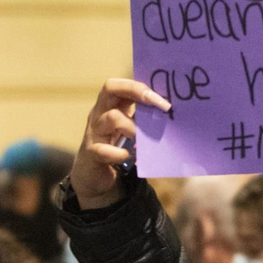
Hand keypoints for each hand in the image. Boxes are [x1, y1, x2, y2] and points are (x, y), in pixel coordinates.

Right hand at [69, 78, 170, 209]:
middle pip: (110, 88)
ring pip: (111, 118)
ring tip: (142, 140)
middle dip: (136, 91)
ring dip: (132, 127)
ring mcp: (94, 132)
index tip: (163, 100)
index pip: (121, 85)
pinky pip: (103, 149)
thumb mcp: (132, 131)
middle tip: (160, 106)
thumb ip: (145, 121)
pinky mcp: (91, 152)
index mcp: (111, 106)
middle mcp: (100, 113)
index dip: (141, 86)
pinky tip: (127, 157)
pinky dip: (118, 154)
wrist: (96, 178)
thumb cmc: (118, 149)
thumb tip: (171, 115)